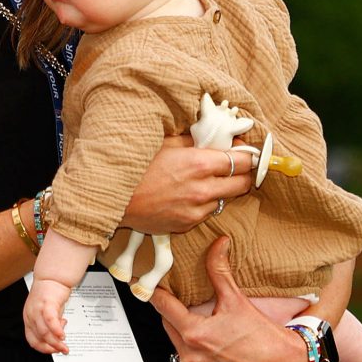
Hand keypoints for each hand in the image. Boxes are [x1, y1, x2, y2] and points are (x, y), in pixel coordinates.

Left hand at [24, 279, 71, 354]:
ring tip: (64, 345)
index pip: (32, 339)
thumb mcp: (48, 314)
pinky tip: (62, 335)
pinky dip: (56, 330)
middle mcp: (30, 315)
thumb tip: (58, 337)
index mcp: (29, 319)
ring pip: (44, 333)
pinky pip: (50, 321)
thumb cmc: (50, 295)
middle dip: (52, 348)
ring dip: (55, 342)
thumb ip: (51, 326)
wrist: (52, 278)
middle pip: (39, 338)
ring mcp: (37, 310)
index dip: (43, 348)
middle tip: (62, 350)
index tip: (53, 351)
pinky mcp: (46, 304)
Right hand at [122, 137, 257, 234]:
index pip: (243, 161)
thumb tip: (217, 137)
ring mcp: (196, 210)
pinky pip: (206, 213)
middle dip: (244, 174)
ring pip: (225, 199)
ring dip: (221, 190)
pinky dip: (203, 204)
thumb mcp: (165, 143)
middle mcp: (203, 189)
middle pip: (243, 184)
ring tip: (205, 181)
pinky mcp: (187, 224)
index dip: (248, 156)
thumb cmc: (136, 167)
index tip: (246, 152)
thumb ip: (194, 140)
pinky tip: (188, 195)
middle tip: (235, 168)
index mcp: (199, 164)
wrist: (113, 198)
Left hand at [149, 237, 306, 361]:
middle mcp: (190, 360)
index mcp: (194, 334)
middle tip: (195, 317)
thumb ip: (219, 270)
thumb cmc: (263, 334)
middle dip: (178, 322)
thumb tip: (218, 242)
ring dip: (187, 349)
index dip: (157, 295)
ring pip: (178, 358)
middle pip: (169, 332)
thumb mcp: (237, 299)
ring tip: (211, 343)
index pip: (162, 308)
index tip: (153, 289)